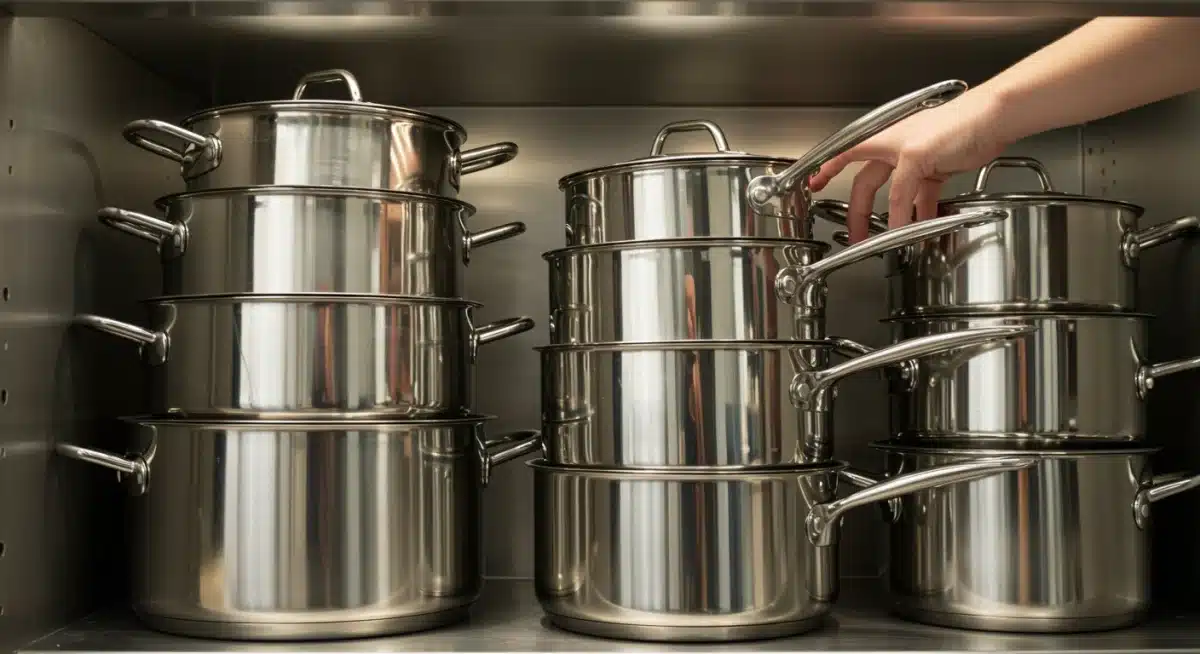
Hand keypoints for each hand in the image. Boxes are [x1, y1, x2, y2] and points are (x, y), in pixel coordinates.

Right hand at [808, 91, 1011, 242]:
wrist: (993, 119)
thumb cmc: (957, 122)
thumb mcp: (916, 157)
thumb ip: (901, 192)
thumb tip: (894, 221)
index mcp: (884, 141)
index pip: (846, 155)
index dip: (827, 169)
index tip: (813, 183)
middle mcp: (896, 151)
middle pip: (869, 185)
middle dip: (860, 211)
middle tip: (856, 233)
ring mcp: (916, 162)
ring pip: (896, 195)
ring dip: (893, 217)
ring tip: (889, 237)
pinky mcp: (937, 170)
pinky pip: (921, 197)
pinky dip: (919, 213)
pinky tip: (922, 226)